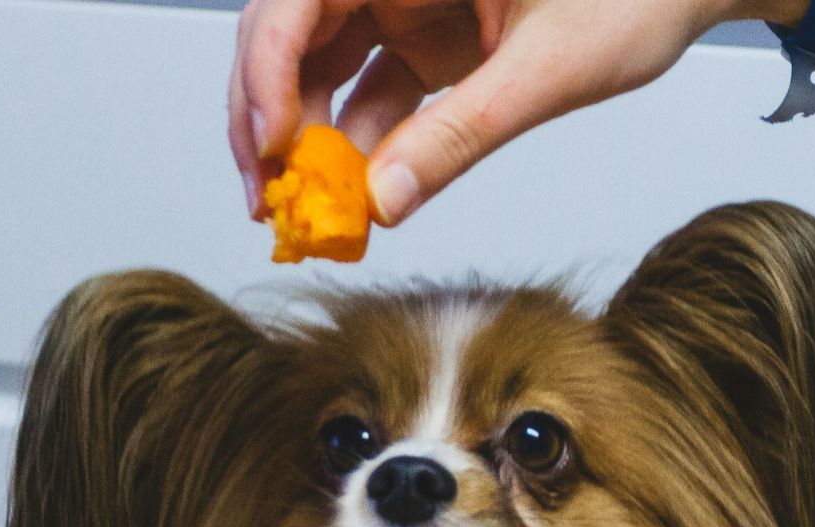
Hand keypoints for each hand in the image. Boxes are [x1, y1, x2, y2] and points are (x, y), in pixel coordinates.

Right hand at [229, 0, 798, 225]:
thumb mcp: (550, 67)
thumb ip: (462, 133)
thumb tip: (385, 201)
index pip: (295, 0)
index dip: (263, 73)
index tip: (269, 149)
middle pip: (287, 36)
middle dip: (266, 118)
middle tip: (270, 202)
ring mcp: (402, 2)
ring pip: (317, 69)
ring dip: (307, 143)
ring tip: (310, 218)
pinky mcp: (423, 40)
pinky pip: (368, 91)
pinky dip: (358, 148)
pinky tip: (357, 204)